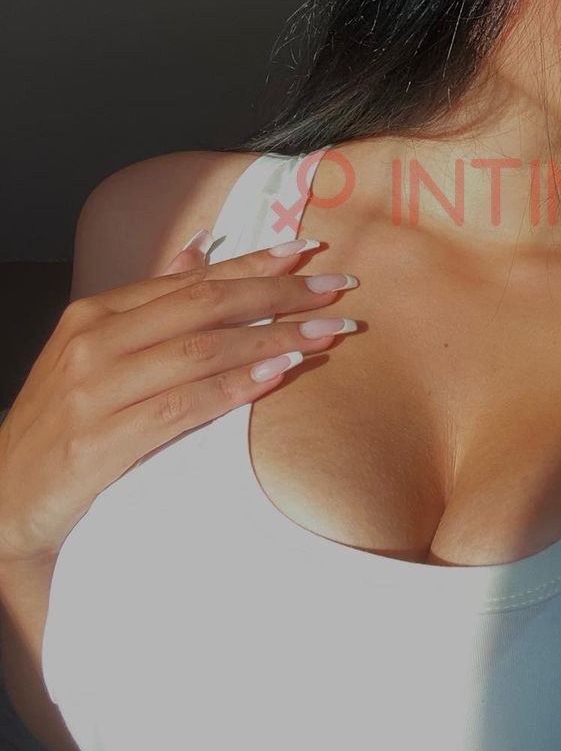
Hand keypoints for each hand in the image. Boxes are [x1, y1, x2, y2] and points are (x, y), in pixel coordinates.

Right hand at [0, 229, 359, 564]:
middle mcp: (93, 342)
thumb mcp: (99, 352)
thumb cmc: (64, 425)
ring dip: (274, 338)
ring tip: (327, 332)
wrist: (3, 503)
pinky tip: (278, 375)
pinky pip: (182, 406)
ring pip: (202, 350)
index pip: (193, 279)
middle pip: (206, 305)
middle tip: (337, 288)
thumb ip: (151, 301)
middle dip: (279, 293)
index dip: (256, 263)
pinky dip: (235, 388)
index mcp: (96, 313)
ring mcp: (93, 390)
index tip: (310, 252)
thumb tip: (200, 247)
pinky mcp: (98, 442)